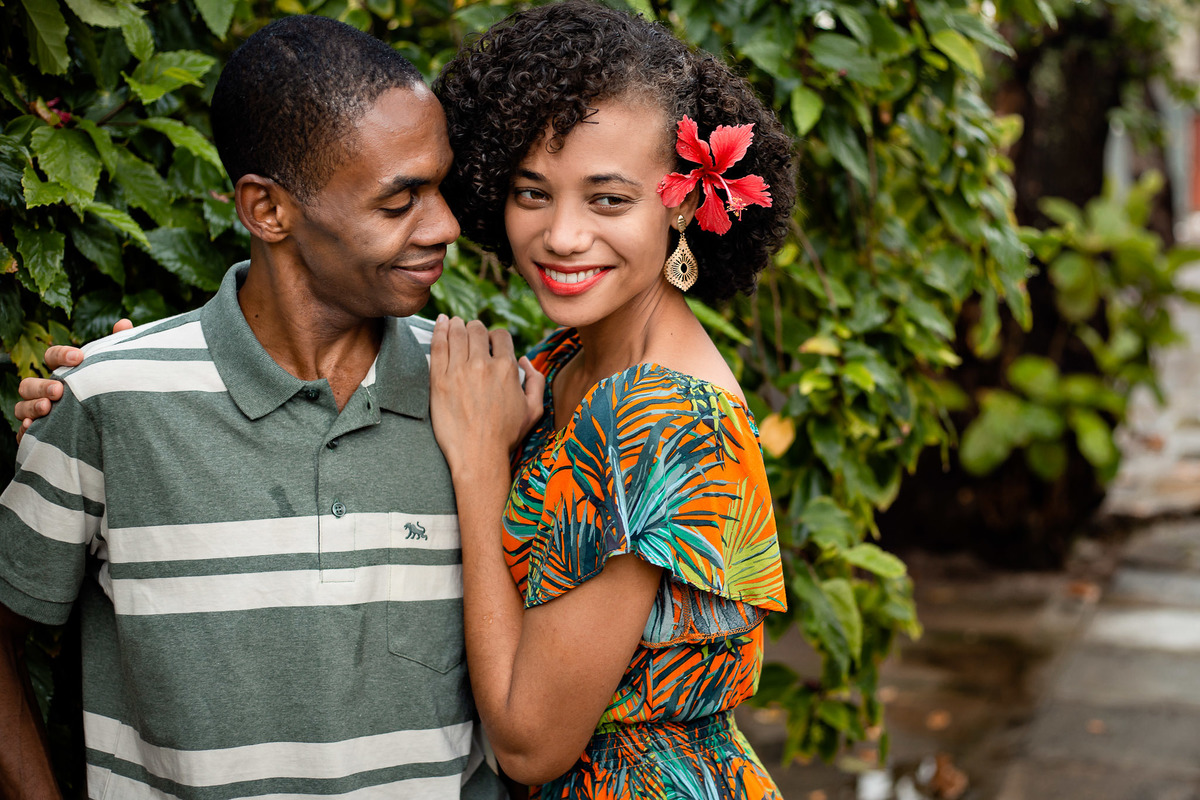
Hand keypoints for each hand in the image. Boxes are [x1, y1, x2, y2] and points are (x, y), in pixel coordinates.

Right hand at [14, 318, 131, 442]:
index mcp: (62, 373)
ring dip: (32, 405)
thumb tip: (124, 323)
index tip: (78, 357)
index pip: (51, 357)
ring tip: (48, 407)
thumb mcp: (115, 370)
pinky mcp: (40, 434)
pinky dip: (25, 428)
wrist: (115, 427)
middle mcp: (46, 392)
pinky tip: (33, 426)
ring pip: (21, 406)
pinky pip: (24, 432)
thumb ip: (117, 346)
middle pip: (29, 384)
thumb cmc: (110, 391)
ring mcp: (40, 413)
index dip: (60, 355)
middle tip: (60, 389)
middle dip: (42, 385)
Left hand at [428, 316, 544, 473]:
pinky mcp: (439, 380)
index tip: (488, 342)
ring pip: (457, 333)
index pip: (501, 336)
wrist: (478, 456)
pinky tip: (441, 322)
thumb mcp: (534, 409)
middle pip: (477, 330)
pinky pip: (438, 345)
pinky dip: (440, 329)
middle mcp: (484, 365)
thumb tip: (524, 360)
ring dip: (456, 324)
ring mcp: (459, 371)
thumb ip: (536, 380)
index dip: (495, 336)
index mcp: (507, 369)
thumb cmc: (506, 437)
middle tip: (469, 332)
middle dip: (474, 328)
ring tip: (454, 323)